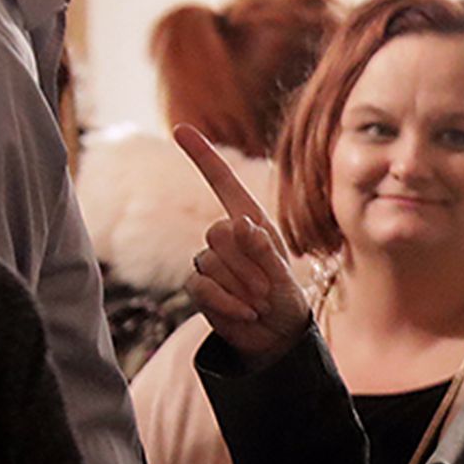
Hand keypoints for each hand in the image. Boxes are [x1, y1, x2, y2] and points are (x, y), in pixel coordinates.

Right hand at [176, 125, 311, 367]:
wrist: (274, 335)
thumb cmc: (284, 298)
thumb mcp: (283, 273)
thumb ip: (263, 249)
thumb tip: (237, 224)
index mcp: (248, 220)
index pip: (220, 181)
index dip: (201, 155)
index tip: (179, 128)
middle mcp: (225, 235)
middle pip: (217, 232)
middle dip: (247, 264)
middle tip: (268, 289)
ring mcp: (208, 261)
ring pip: (211, 263)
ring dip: (241, 287)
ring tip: (259, 302)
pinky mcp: (198, 287)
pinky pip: (201, 287)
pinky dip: (226, 303)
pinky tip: (245, 314)